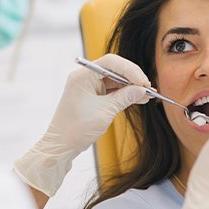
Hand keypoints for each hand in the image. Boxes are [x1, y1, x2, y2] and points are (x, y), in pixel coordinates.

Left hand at [14, 54, 149, 196]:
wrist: (61, 146)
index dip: (130, 70)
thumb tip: (142, 90)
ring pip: (115, 79)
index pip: (111, 63)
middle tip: (148, 88)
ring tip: (147, 95)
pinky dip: (125, 93)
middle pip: (114, 68)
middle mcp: (85, 77)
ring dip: (131, 86)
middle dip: (132, 77)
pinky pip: (112, 89)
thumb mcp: (105, 112)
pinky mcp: (92, 95)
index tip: (143, 82)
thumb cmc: (76, 129)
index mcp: (83, 76)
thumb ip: (124, 98)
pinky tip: (138, 98)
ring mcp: (88, 85)